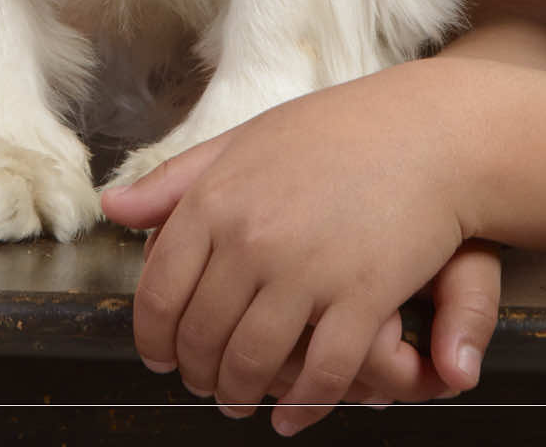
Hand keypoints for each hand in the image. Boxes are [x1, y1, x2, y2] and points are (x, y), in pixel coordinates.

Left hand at [101, 62, 490, 433]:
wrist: (432, 133)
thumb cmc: (341, 132)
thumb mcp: (250, 139)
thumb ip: (179, 180)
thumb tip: (113, 207)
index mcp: (218, 196)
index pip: (160, 291)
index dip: (154, 336)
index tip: (160, 355)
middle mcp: (254, 236)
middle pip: (202, 335)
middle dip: (196, 373)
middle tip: (203, 385)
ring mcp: (307, 269)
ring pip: (252, 363)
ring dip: (239, 395)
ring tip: (240, 402)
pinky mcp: (361, 297)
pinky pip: (320, 373)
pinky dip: (302, 406)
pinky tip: (293, 414)